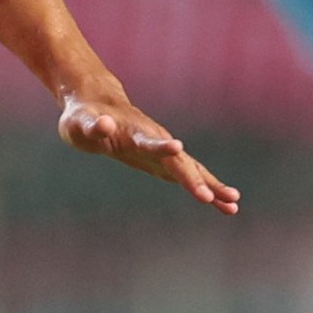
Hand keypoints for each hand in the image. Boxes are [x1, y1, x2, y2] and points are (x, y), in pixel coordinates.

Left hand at [55, 84, 241, 213]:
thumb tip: (103, 123)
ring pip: (192, 169)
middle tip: (210, 198)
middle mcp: (156, 141)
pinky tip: (224, 205)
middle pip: (179, 162)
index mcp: (134, 132)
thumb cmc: (84, 117)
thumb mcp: (79, 122)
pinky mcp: (165, 162)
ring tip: (233, 204)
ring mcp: (164, 151)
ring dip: (211, 186)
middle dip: (195, 180)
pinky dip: (207, 189)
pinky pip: (190, 176)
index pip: (151, 141)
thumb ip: (92, 125)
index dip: (163, 148)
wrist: (99, 107)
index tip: (178, 150)